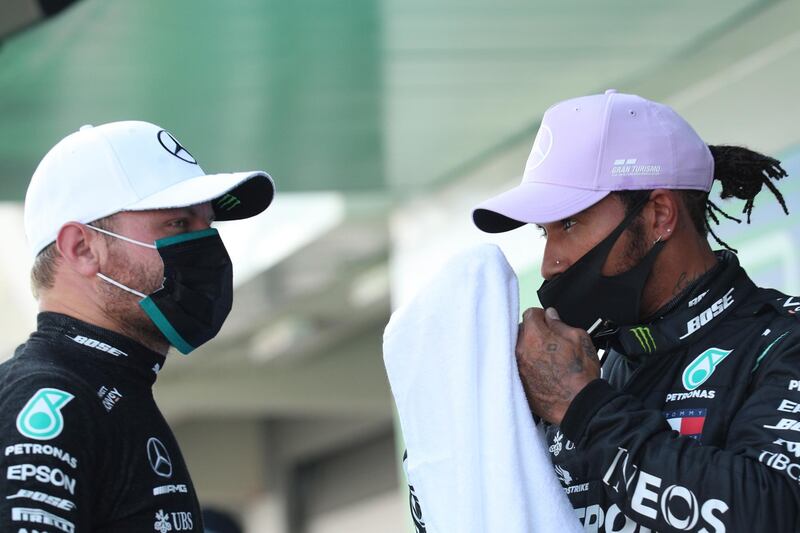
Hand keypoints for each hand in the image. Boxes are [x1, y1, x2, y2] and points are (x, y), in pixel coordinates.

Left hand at [515, 307, 599, 424]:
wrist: (578, 404)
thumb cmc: (580, 374)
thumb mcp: (579, 338)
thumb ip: (560, 324)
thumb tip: (551, 316)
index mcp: (534, 336)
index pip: (529, 314)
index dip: (541, 315)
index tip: (547, 321)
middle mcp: (521, 350)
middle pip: (520, 330)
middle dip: (533, 331)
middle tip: (548, 339)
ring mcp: (517, 367)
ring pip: (517, 348)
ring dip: (528, 347)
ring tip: (545, 355)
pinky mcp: (518, 381)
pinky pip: (518, 365)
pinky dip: (527, 364)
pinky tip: (541, 369)